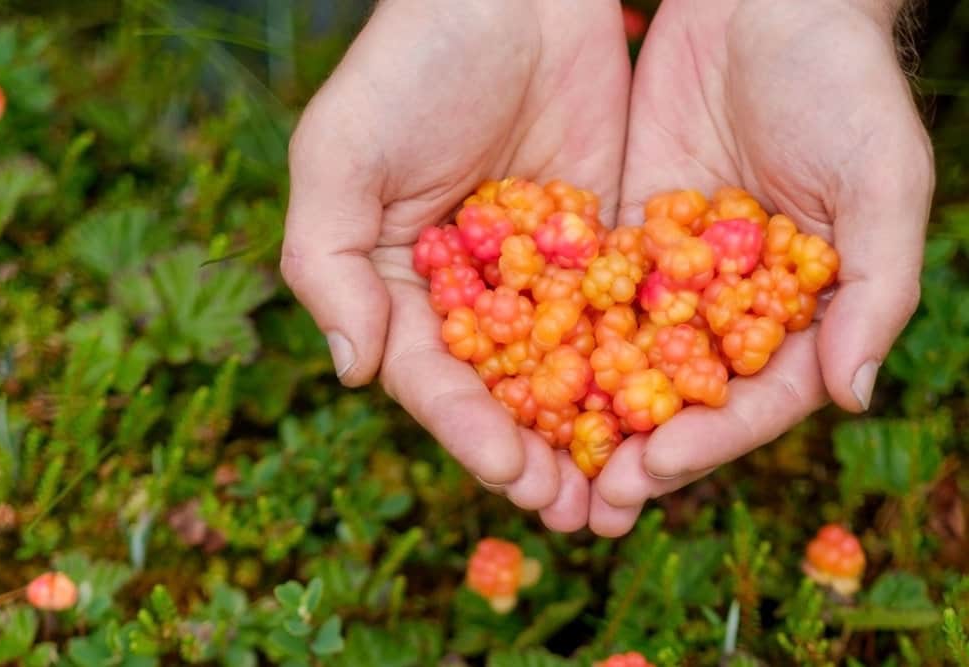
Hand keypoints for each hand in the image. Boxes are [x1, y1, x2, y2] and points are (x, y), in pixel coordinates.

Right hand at [281, 0, 630, 530]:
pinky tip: (669, 411)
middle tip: (573, 512)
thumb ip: (326, 264)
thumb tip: (352, 370)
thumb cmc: (411, 63)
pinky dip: (640, 366)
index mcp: (402, 286)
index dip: (468, 429)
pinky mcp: (603, 246)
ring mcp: (541, 275)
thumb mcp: (341, 156)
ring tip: (619, 492)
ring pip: (567, 369)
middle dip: (534, 454)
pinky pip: (622, 314)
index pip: (434, 375)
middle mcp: (473, 294)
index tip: (511, 473)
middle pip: (503, 391)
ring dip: (590, 433)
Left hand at [589, 0, 934, 535]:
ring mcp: (672, 275)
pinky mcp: (622, 237)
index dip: (707, 440)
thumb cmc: (842, 82)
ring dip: (586, 417)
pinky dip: (555, 338)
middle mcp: (730, 305)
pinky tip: (511, 376)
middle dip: (636, 450)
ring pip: (626, 359)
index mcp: (800, 309)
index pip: (755, 397)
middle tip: (586, 501)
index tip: (651, 470)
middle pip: (682, 397)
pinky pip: (586, 295)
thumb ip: (876, 288)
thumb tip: (853, 394)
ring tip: (540, 465)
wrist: (764, 0)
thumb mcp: (880, 179)